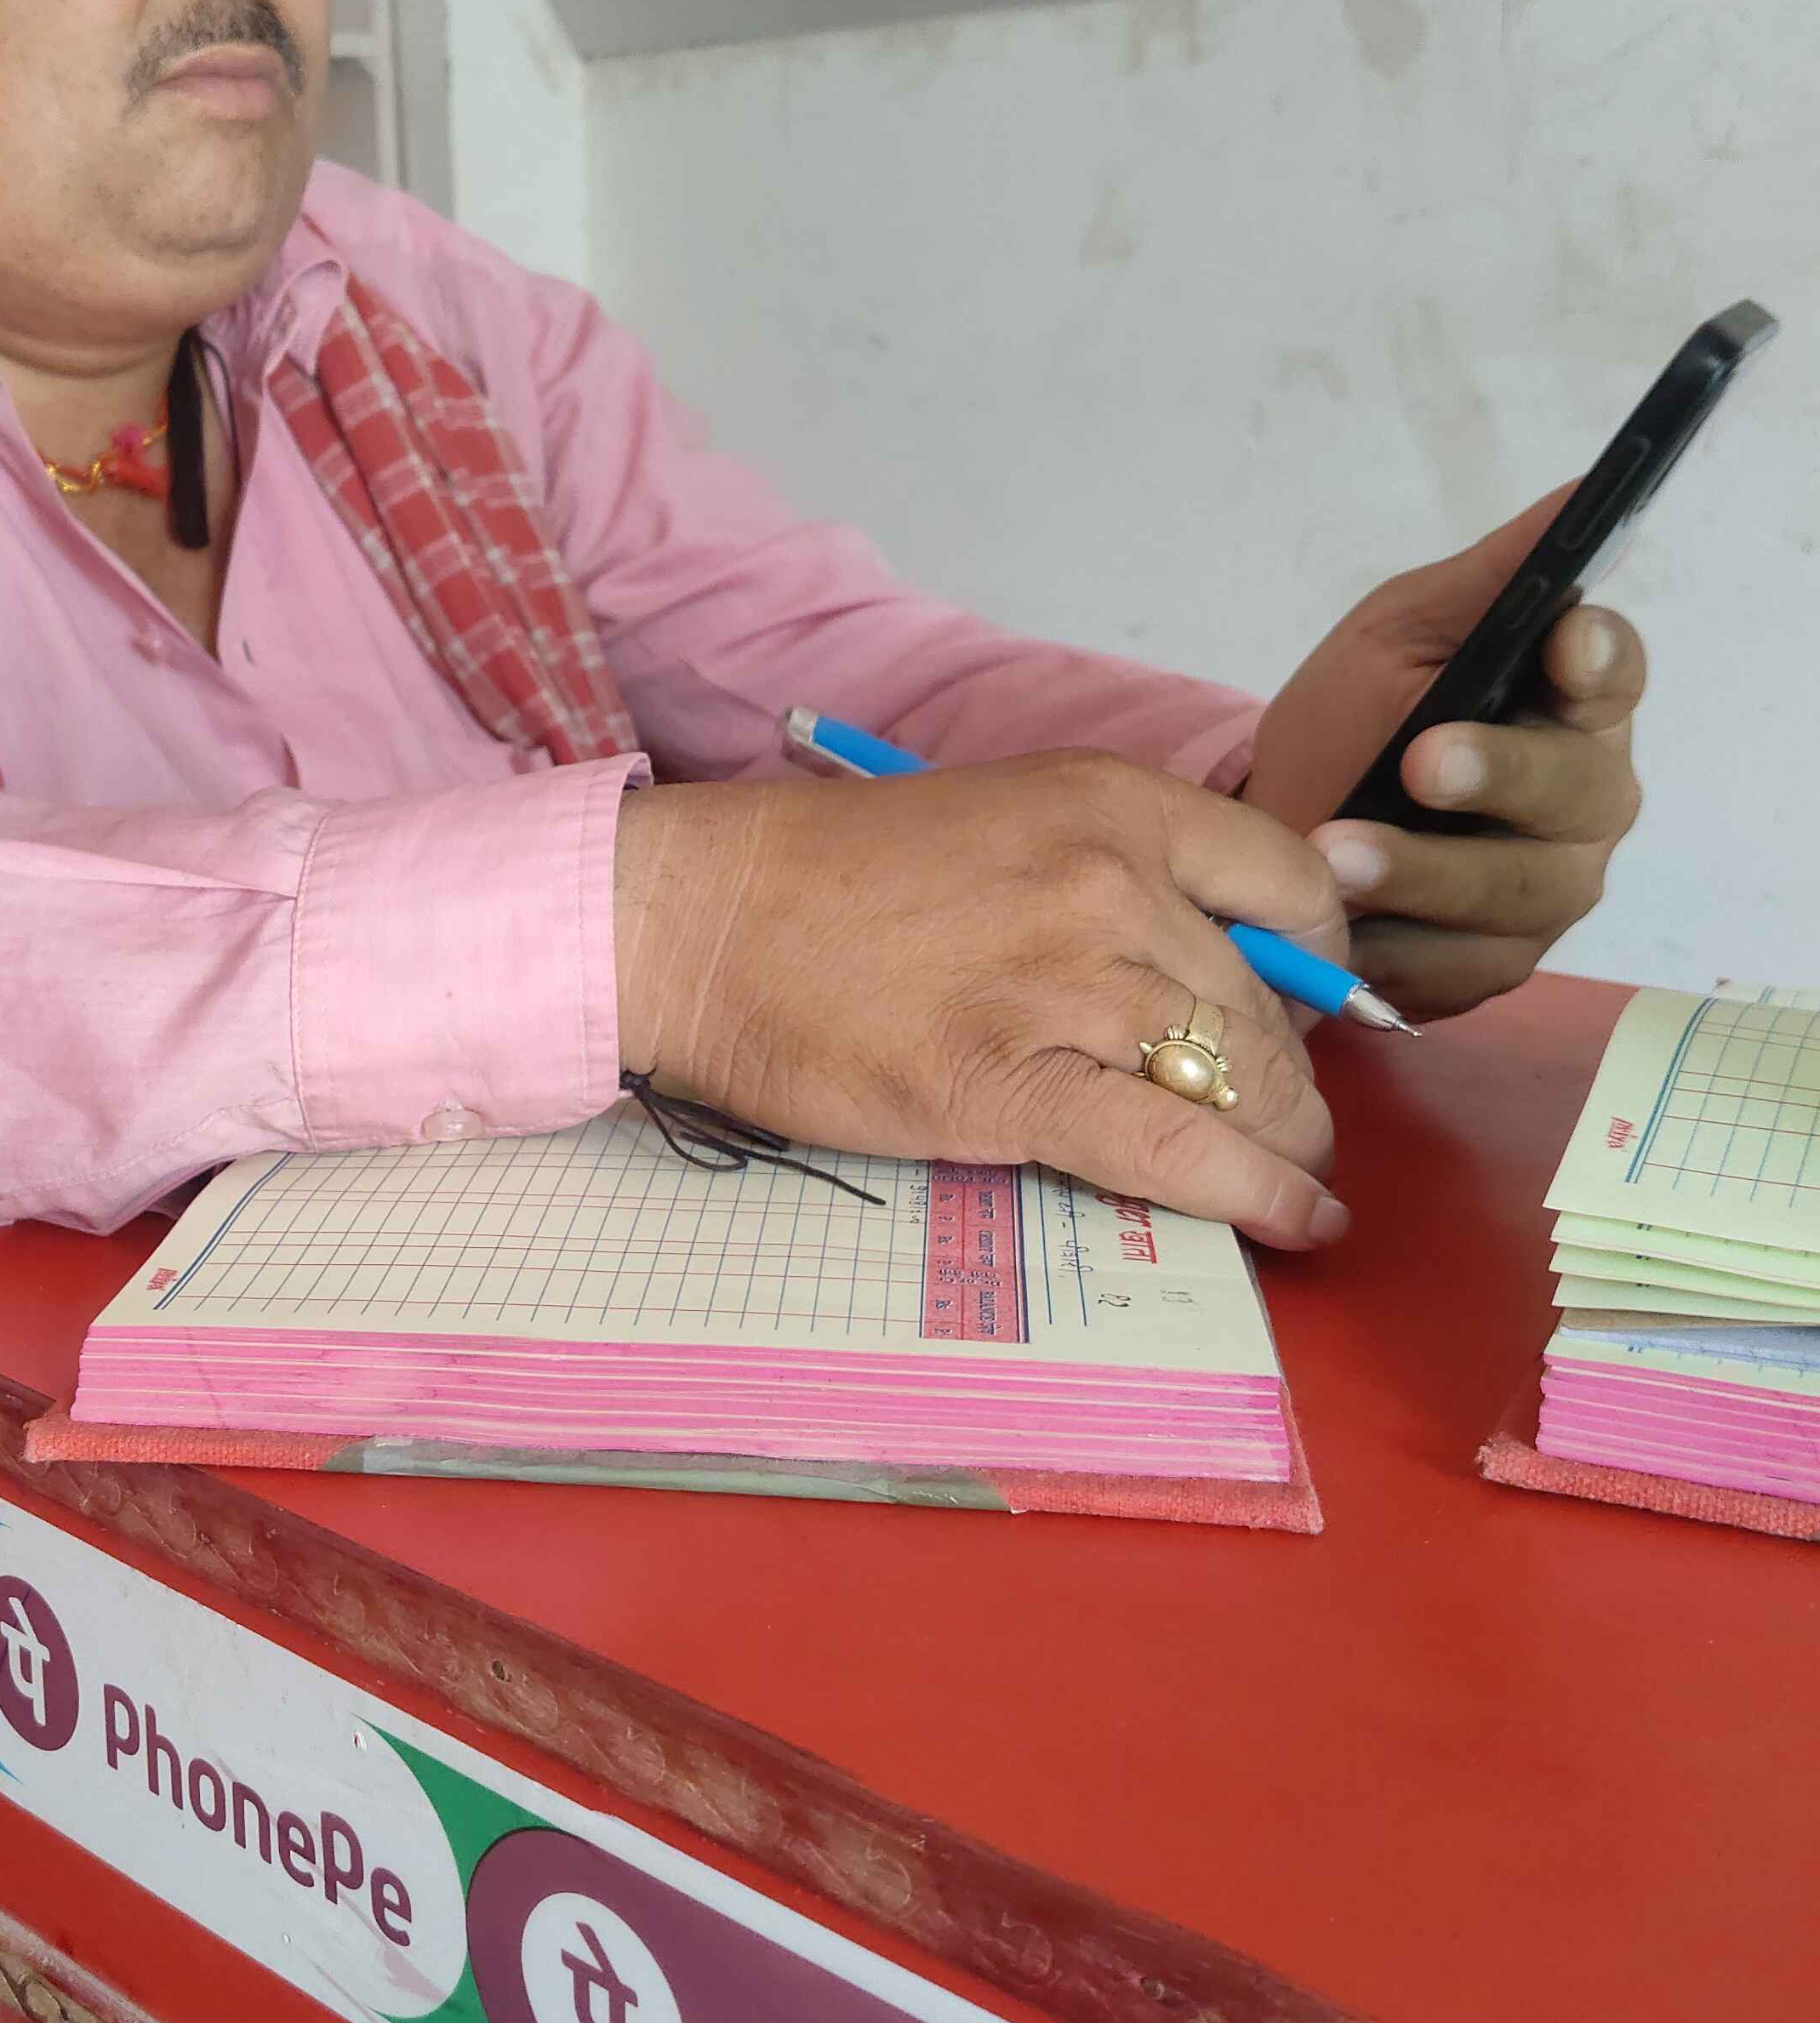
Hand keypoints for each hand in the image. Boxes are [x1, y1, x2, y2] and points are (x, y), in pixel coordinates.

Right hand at [612, 751, 1355, 1247]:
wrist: (706, 918)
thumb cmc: (838, 881)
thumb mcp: (1006, 824)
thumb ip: (1117, 874)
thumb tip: (1226, 970)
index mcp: (1109, 801)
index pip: (1292, 883)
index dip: (1316, 962)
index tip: (1296, 1009)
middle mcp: (1106, 881)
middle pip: (1268, 1001)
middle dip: (1291, 1074)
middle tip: (1277, 1115)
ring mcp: (1061, 982)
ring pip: (1241, 1078)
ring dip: (1285, 1142)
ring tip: (1290, 1177)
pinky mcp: (1008, 1084)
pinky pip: (1173, 1150)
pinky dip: (1253, 1195)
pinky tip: (1295, 1222)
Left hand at [1244, 495, 1644, 1019]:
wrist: (1281, 830)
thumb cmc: (1354, 719)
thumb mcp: (1399, 635)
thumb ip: (1487, 579)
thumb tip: (1578, 496)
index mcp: (1571, 702)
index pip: (1614, 674)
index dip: (1596, 662)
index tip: (1561, 645)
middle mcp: (1583, 797)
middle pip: (1575, 788)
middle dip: (1497, 774)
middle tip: (1419, 762)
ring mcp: (1548, 889)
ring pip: (1516, 890)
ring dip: (1422, 872)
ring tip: (1335, 855)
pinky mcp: (1497, 964)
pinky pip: (1464, 965)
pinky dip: (1396, 945)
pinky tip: (1344, 930)